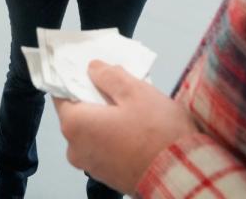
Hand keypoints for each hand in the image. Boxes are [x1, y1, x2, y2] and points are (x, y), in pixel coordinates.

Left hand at [53, 60, 200, 194]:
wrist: (183, 177)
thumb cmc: (157, 132)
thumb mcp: (135, 92)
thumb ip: (109, 76)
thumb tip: (93, 68)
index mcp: (74, 124)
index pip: (62, 94)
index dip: (78, 81)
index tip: (94, 73)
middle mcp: (74, 148)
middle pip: (78, 114)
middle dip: (95, 100)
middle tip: (121, 90)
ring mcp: (90, 166)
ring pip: (92, 132)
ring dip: (107, 121)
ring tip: (134, 111)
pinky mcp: (108, 178)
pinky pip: (104, 149)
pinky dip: (114, 139)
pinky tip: (137, 132)